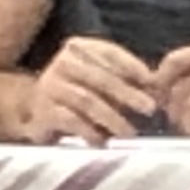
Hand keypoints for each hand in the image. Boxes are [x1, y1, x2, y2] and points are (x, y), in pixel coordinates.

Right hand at [15, 35, 158, 144]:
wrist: (33, 109)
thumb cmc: (76, 92)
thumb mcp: (99, 78)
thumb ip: (124, 79)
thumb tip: (156, 87)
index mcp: (79, 48)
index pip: (110, 53)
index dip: (133, 67)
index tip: (152, 82)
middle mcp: (63, 63)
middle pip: (101, 77)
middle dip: (128, 94)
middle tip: (149, 108)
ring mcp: (51, 86)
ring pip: (87, 100)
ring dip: (112, 117)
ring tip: (129, 132)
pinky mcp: (43, 111)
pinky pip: (70, 120)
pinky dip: (89, 131)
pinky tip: (102, 141)